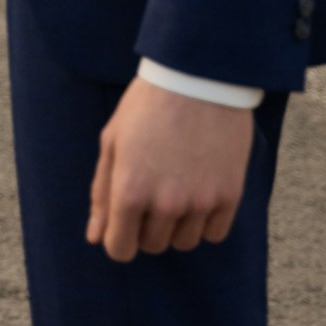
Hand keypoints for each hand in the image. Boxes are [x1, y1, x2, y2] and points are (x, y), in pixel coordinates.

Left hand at [87, 79, 256, 261]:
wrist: (199, 76)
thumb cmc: (147, 105)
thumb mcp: (112, 141)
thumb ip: (102, 192)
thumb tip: (95, 237)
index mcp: (130, 190)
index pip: (119, 250)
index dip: (118, 238)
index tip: (123, 221)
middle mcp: (166, 203)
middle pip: (152, 246)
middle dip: (146, 225)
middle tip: (152, 188)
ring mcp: (200, 202)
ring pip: (184, 242)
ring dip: (176, 224)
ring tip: (177, 185)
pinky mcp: (230, 195)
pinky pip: (214, 234)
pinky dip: (205, 221)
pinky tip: (200, 190)